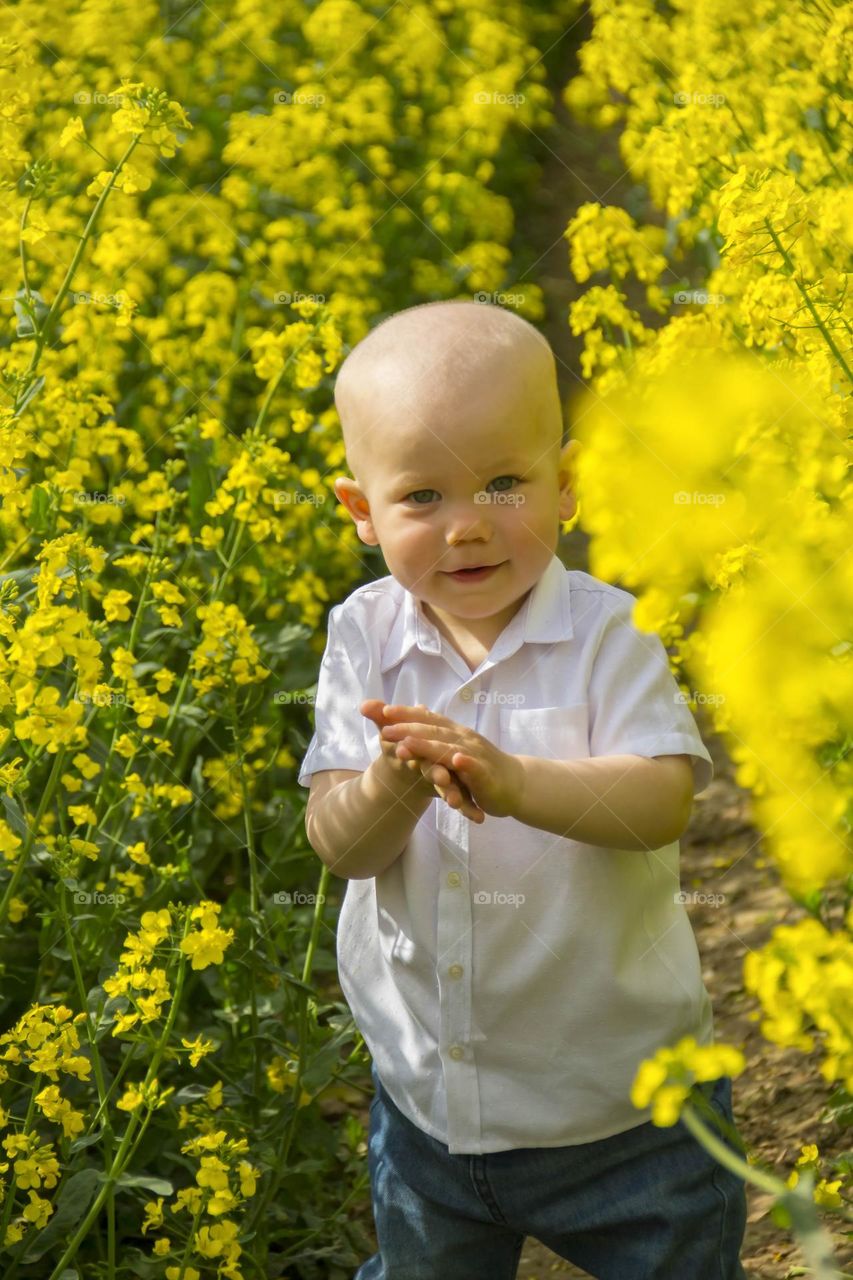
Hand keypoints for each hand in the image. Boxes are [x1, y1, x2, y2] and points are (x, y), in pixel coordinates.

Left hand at [378, 704, 522, 819]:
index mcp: (453, 732)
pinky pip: (475, 768)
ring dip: (428, 746)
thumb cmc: (479, 766)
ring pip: (449, 749)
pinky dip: (466, 764)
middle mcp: (463, 739)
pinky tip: (456, 761)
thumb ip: (432, 735)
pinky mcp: (486, 776)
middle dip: (408, 729)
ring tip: (406, 745)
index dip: (405, 714)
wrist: (515, 784)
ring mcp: (475, 755)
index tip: (381, 710)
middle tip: (383, 730)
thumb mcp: (451, 751)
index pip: (427, 719)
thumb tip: (415, 711)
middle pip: (433, 731)